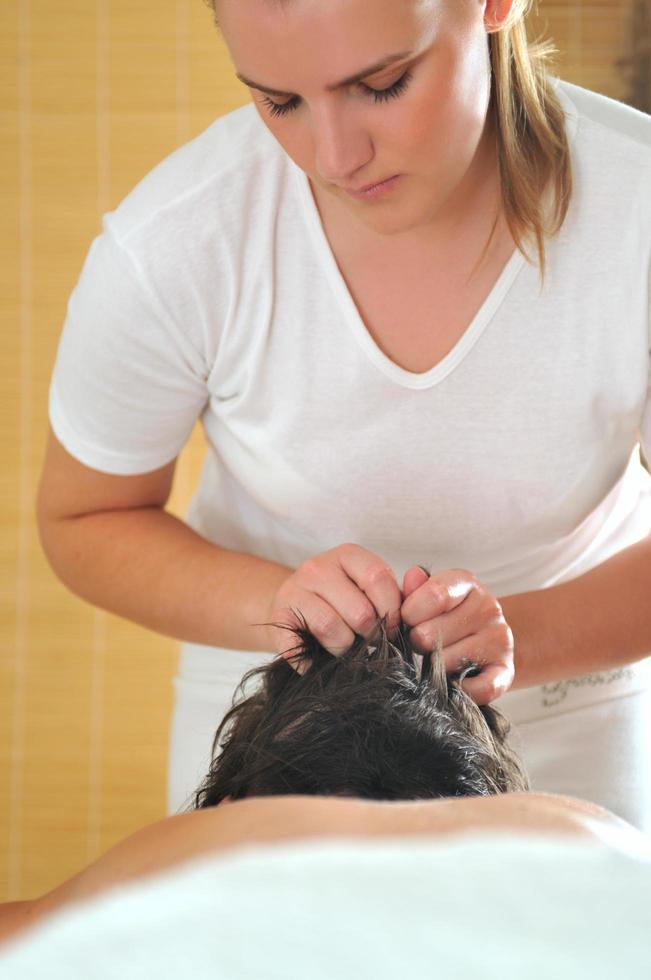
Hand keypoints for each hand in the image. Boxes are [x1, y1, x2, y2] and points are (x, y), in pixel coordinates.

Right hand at [267, 544, 402, 670]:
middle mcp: (317, 567)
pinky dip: (311, 661)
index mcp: (347, 555)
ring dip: (345, 649)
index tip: (393, 628)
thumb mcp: (368, 588)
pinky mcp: (277, 617)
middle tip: (370, 642)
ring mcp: (293, 590)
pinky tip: (318, 661)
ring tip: (347, 650)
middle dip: (371, 635)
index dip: (392, 610)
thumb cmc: (341, 600)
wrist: (291, 606)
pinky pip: (299, 647)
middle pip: (359, 610)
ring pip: (331, 628)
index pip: (378, 578)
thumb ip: (397, 593)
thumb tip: (418, 604)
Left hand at [400, 565, 513, 704]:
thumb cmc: (444, 617)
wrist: (484, 641)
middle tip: (419, 645)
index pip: (435, 595)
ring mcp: (500, 640)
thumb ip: (413, 589)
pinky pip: (478, 689)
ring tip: (433, 662)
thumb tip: (412, 577)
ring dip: (432, 669)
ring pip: (447, 662)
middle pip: (432, 633)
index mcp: (466, 584)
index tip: (406, 621)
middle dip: (417, 643)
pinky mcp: (506, 671)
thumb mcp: (427, 596)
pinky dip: (458, 691)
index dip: (410, 613)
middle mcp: (488, 608)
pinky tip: (451, 683)